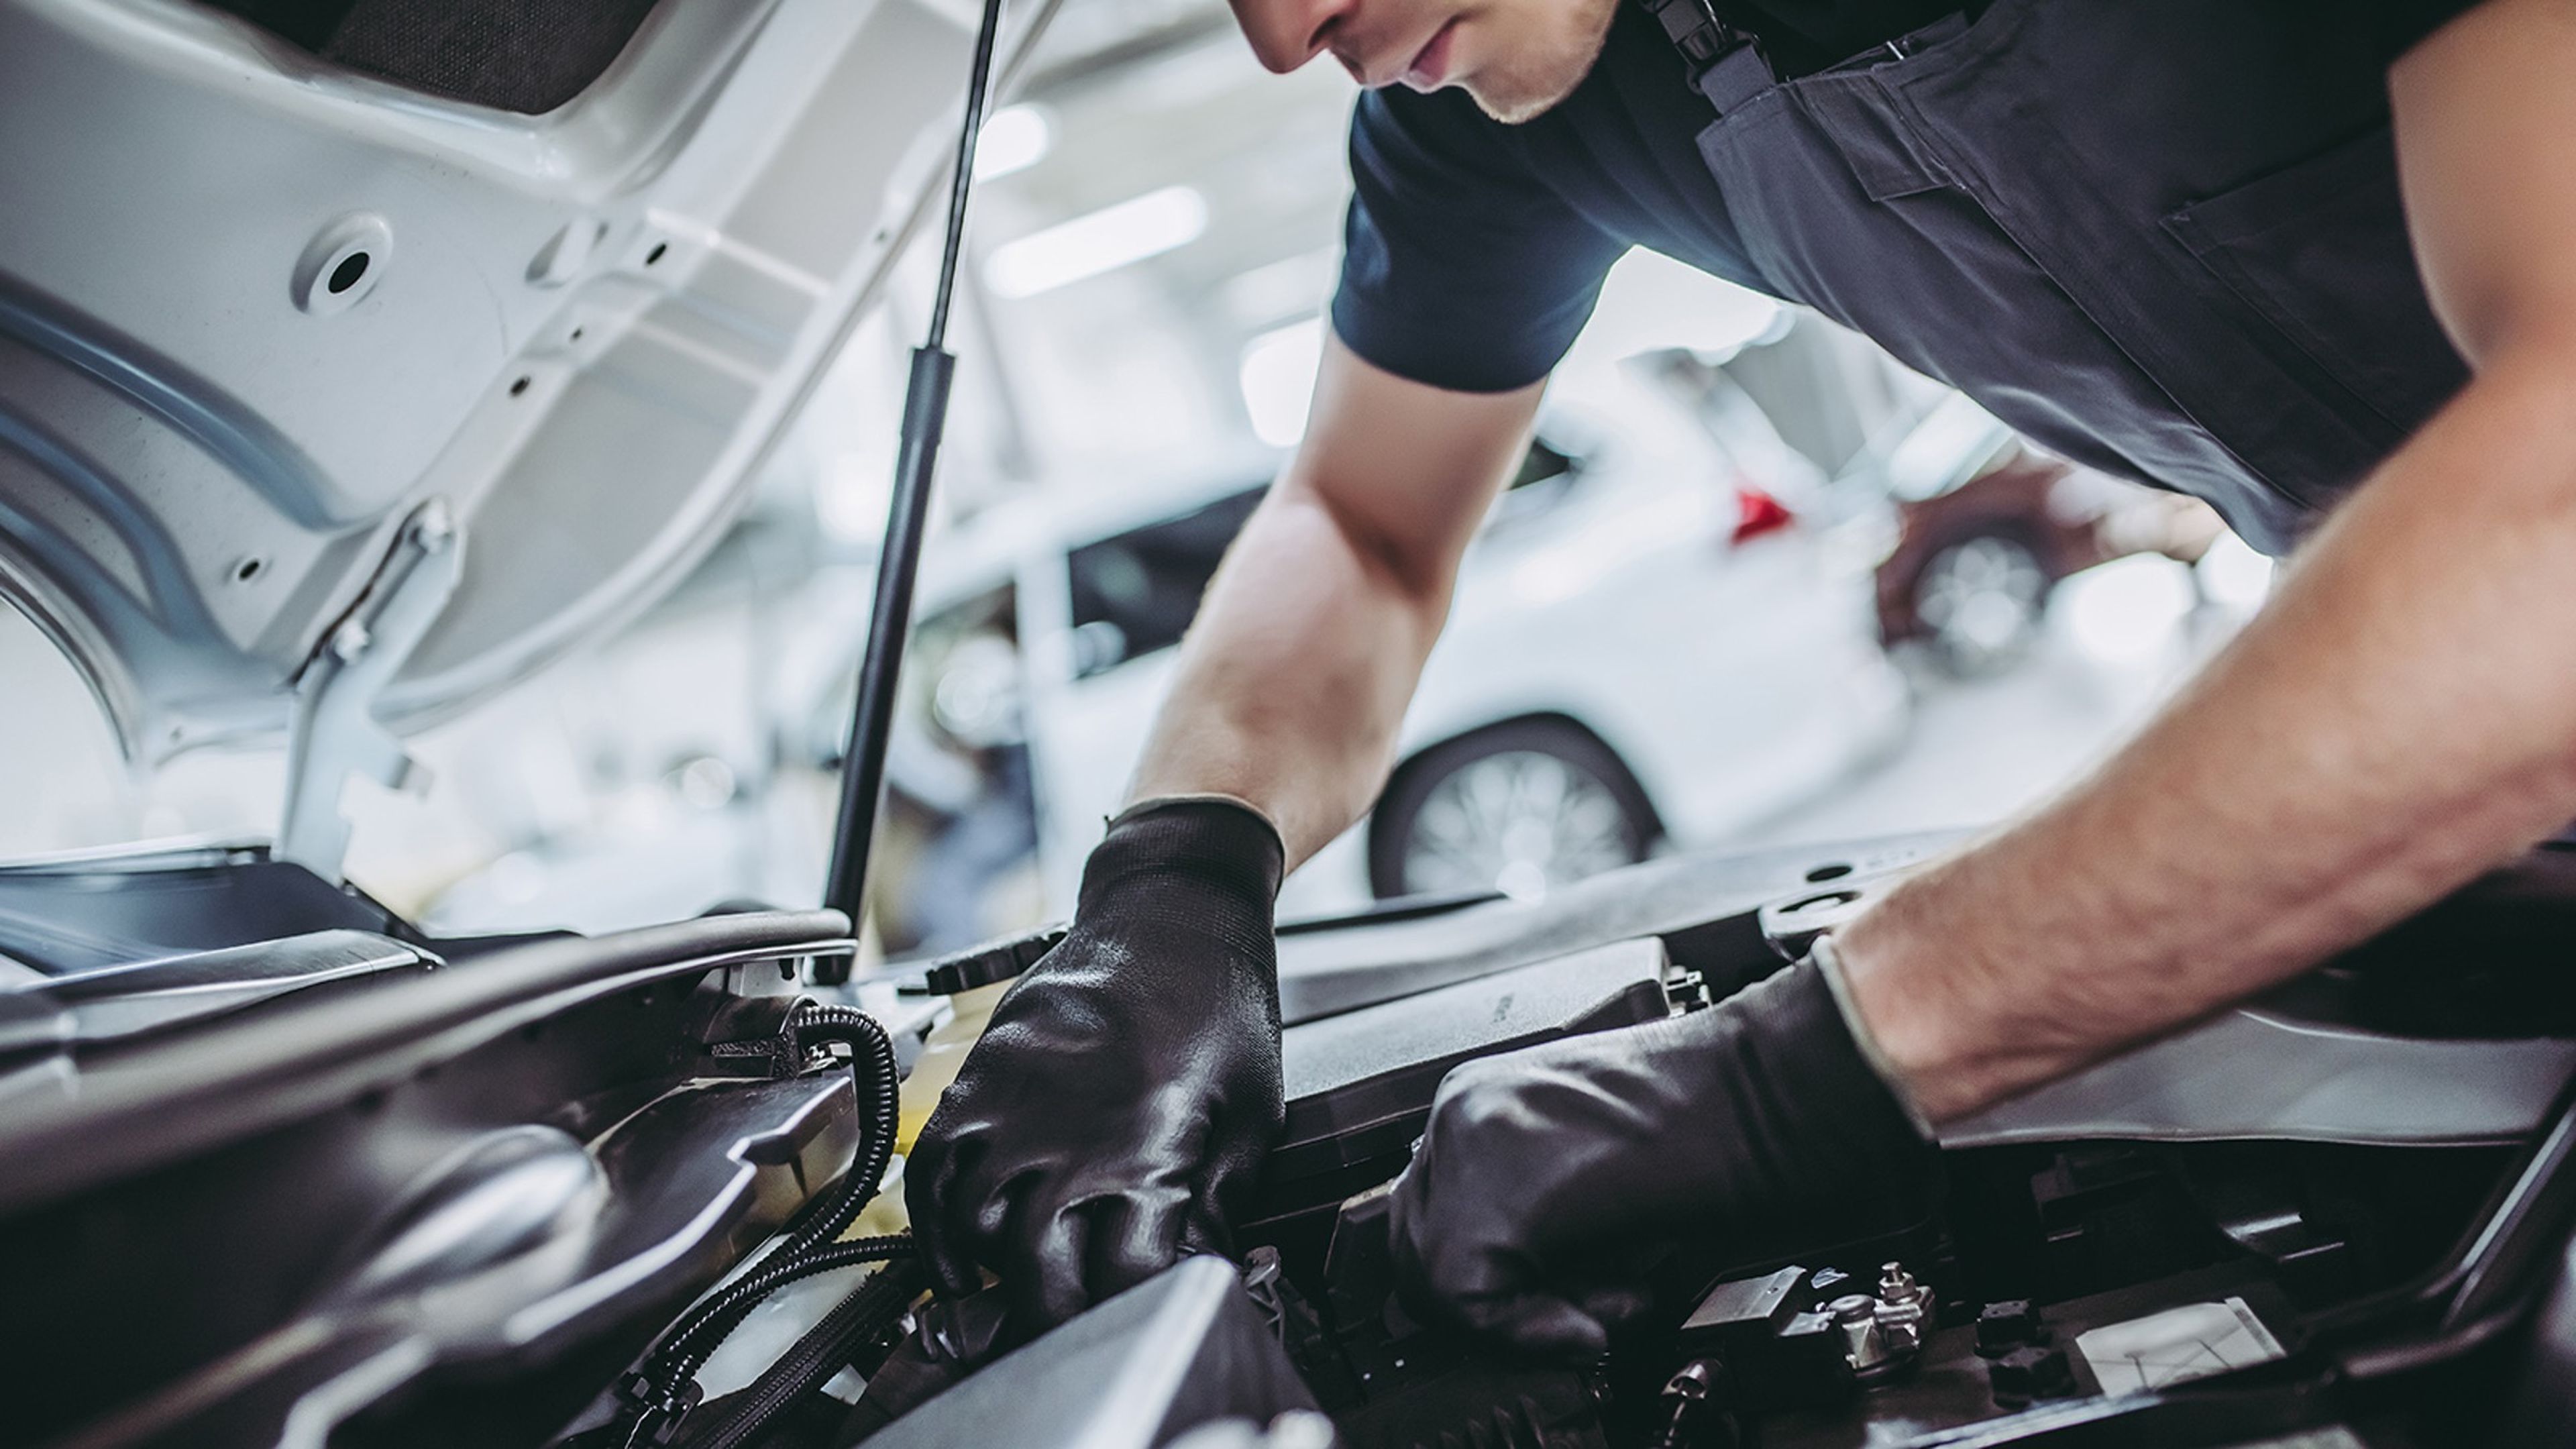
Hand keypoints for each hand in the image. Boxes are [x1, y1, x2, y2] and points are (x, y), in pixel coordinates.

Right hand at [908, 798, 1285, 1334]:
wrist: (1172, 911)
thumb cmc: (1222, 1002)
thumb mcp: (1253, 1113)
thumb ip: (1220, 1201)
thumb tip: (1200, 1266)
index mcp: (1148, 1146)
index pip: (1123, 1278)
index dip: (1134, 1314)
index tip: (1144, 1322)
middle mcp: (1068, 1130)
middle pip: (1034, 1269)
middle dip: (1051, 1319)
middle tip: (1069, 1335)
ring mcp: (1013, 1101)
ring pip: (971, 1224)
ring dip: (989, 1276)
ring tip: (1013, 1301)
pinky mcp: (981, 1076)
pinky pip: (934, 1167)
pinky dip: (935, 1222)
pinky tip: (960, 1251)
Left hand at [1387, 953, 1937, 1358]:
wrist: (1768, 1096)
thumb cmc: (1709, 1133)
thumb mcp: (1592, 1176)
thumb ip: (1529, 1224)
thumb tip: (1494, 1302)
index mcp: (1481, 1101)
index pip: (1426, 1212)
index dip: (1479, 1278)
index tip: (1545, 1301)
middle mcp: (1463, 1110)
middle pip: (1412, 1246)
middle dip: (1487, 1301)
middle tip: (1574, 1310)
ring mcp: (1473, 1143)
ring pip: (1435, 1277)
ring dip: (1518, 1313)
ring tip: (1608, 1294)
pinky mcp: (1498, 1191)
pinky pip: (1470, 1298)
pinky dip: (1532, 1329)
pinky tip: (1604, 1310)